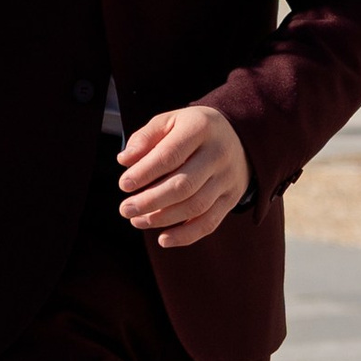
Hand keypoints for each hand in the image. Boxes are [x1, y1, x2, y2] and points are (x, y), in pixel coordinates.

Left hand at [118, 103, 249, 248]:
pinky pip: (209, 222)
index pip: (169, 155)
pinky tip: (163, 239)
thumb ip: (145, 137)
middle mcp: (218, 154)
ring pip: (195, 206)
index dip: (145, 173)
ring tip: (137, 221)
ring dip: (163, 219)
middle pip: (184, 185)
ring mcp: (227, 178)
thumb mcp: (169, 121)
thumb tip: (124, 160)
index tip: (124, 185)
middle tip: (125, 209)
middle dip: (150, 201)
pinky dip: (186, 235)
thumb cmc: (191, 129)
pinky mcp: (232, 198)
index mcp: (201, 128)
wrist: (236, 136)